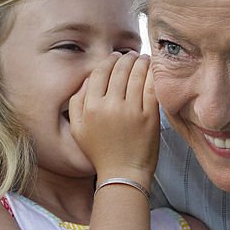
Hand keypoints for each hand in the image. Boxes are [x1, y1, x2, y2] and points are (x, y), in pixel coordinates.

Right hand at [69, 52, 158, 184]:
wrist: (122, 174)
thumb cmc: (100, 152)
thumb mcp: (77, 129)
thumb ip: (76, 102)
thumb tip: (88, 79)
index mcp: (91, 108)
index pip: (100, 72)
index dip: (109, 61)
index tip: (115, 57)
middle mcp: (110, 107)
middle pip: (119, 70)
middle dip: (126, 58)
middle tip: (131, 55)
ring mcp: (131, 111)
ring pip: (136, 75)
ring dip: (140, 62)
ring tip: (143, 59)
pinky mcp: (150, 117)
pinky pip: (151, 87)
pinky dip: (152, 75)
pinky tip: (153, 70)